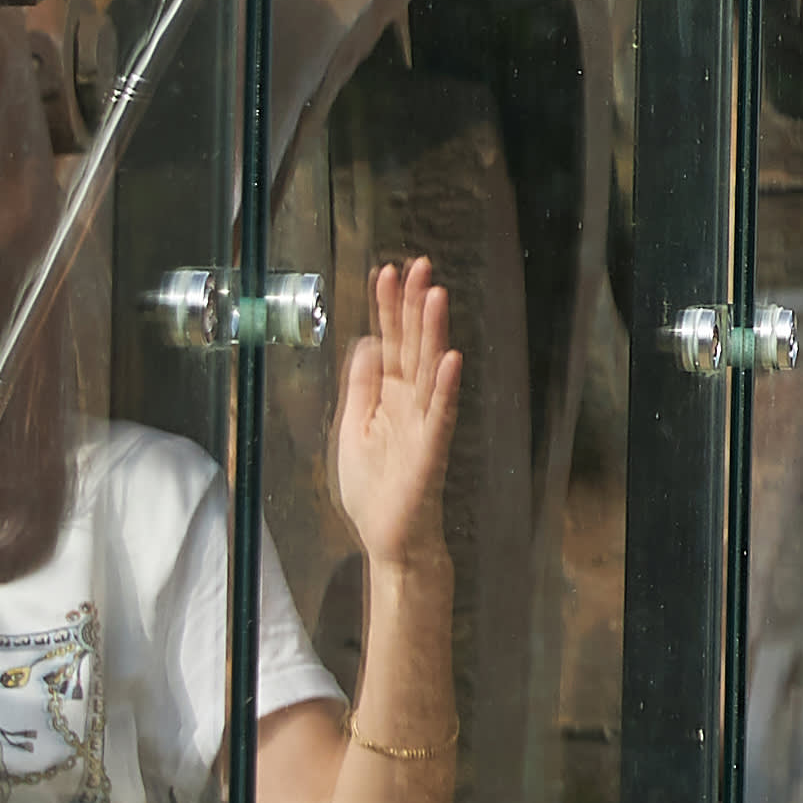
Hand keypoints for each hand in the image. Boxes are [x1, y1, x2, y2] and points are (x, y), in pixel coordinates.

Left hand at [330, 259, 465, 575]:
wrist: (388, 537)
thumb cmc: (374, 488)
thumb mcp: (352, 428)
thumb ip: (361, 386)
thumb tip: (367, 341)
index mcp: (390, 396)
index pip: (390, 341)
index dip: (388, 309)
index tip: (386, 272)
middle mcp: (410, 401)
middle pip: (412, 344)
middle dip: (413, 305)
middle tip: (418, 265)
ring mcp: (424, 422)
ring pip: (429, 368)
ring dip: (434, 331)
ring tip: (435, 295)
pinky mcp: (430, 448)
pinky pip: (440, 413)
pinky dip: (445, 386)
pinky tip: (450, 359)